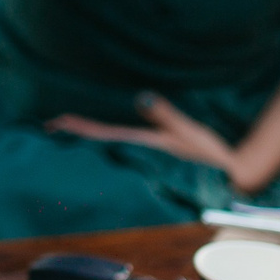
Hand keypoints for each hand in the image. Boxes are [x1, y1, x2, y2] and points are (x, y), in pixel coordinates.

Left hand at [48, 93, 253, 189]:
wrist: (231, 181)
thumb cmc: (210, 158)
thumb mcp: (188, 132)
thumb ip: (165, 116)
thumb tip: (141, 98)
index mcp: (141, 146)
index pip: (102, 134)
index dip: (77, 128)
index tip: (54, 123)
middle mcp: (138, 153)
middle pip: (99, 140)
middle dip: (75, 133)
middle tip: (48, 125)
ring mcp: (145, 159)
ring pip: (109, 146)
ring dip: (88, 138)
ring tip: (64, 129)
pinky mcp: (156, 160)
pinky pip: (123, 149)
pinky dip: (106, 143)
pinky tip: (101, 141)